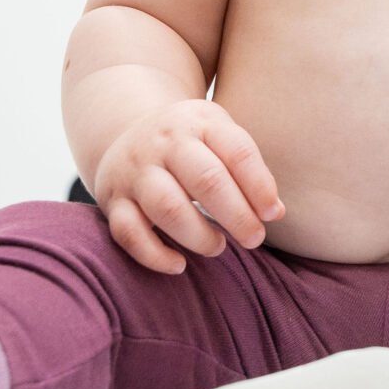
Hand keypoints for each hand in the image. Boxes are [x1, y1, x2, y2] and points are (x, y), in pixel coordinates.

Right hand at [92, 101, 284, 275]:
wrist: (125, 130)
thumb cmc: (189, 143)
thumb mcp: (218, 136)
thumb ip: (247, 169)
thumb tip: (276, 213)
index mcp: (200, 122)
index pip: (238, 152)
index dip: (260, 186)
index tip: (273, 214)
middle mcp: (166, 143)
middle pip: (206, 180)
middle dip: (237, 215)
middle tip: (254, 239)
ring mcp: (136, 171)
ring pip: (167, 207)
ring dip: (199, 236)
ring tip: (219, 247)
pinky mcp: (113, 200)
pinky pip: (128, 233)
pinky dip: (154, 255)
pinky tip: (179, 266)